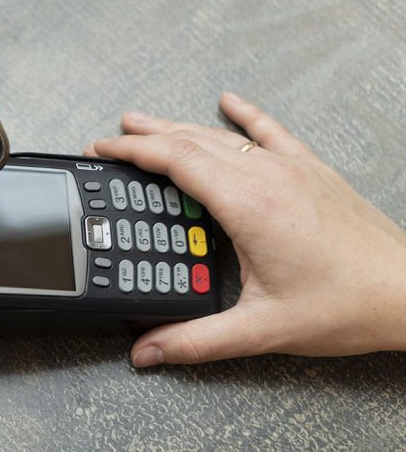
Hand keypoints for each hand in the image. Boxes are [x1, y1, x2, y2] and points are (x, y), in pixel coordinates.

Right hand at [89, 92, 405, 365]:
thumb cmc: (346, 305)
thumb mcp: (260, 329)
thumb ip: (195, 341)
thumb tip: (148, 350)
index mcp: (248, 206)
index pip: (175, 162)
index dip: (132, 152)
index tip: (104, 149)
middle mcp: (269, 177)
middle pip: (192, 142)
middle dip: (144, 138)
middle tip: (111, 139)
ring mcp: (292, 169)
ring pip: (223, 137)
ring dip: (179, 127)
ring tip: (145, 123)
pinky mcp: (313, 172)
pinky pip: (271, 131)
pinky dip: (245, 115)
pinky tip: (229, 101)